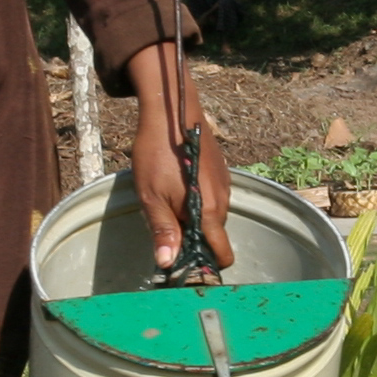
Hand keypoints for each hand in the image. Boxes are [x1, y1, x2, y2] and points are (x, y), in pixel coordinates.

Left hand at [123, 39, 234, 274]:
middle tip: (167, 236)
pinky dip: (199, 205)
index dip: (204, 266)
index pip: (221, 254)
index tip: (182, 266)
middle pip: (216, 238)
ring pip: (214, 219)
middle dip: (196, 244)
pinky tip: (178, 190)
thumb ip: (164, 231)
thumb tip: (167, 264)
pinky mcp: (221, 173)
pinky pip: (214, 201)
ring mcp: (225, 186)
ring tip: (168, 208)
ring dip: (196, 223)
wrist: (172, 110)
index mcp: (209, 212)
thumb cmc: (157, 152)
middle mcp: (223, 201)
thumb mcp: (151, 196)